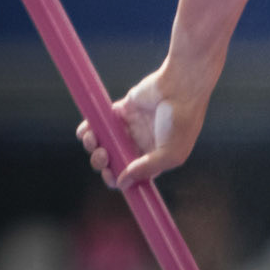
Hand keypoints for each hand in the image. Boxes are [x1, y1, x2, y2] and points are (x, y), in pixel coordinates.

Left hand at [75, 69, 208, 190]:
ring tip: (93, 138)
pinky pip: (98, 123)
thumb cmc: (182, 120)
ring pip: (103, 143)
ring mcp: (130, 127)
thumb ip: (146, 170)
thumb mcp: (171, 153)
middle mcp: (140, 144)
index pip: (130, 176)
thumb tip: (122, 183)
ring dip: (91, 145)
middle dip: (101, 162)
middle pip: (112, 161)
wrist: (181, 86)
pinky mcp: (121, 110)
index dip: (117, 179)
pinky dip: (87, 128)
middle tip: (103, 154)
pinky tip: (88, 130)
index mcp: (153, 158)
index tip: (110, 175)